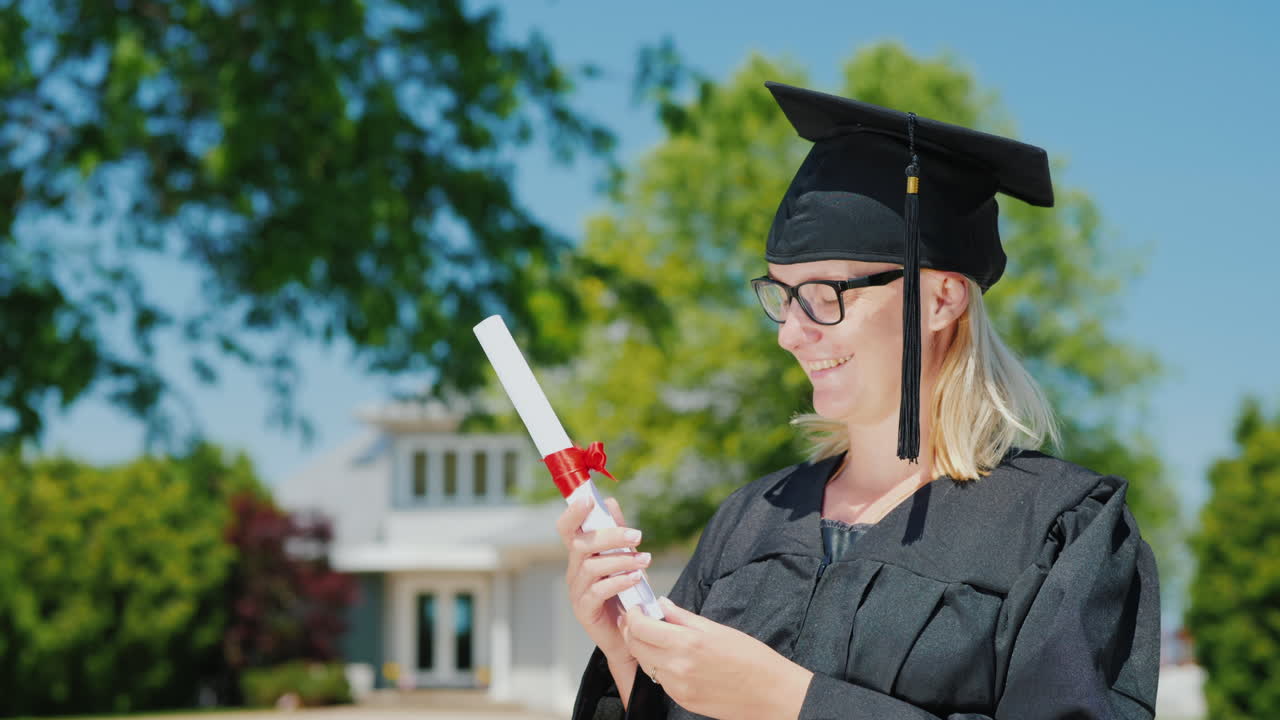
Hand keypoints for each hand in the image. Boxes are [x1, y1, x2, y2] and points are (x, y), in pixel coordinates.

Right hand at [555, 496, 650, 664]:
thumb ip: (616, 533)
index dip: (573, 513)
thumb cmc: (626, 594)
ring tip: (645, 560)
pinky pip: (598, 591)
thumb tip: (611, 502)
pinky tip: (636, 578)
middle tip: (638, 536)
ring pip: (591, 567)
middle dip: (610, 536)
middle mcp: (574, 570)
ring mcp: (576, 591)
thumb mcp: (624, 559)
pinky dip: (619, 581)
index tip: (588, 499)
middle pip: (582, 544)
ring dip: (620, 560)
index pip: (567, 529)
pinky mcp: (584, 610)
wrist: (630, 635)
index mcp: (580, 555)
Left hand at [622, 597, 812, 719]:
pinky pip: (661, 681)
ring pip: (646, 665)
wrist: (770, 693)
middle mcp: (677, 667)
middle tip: (641, 620)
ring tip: (659, 638)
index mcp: (687, 643)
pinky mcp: (682, 701)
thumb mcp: (716, 629)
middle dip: (633, 631)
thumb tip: (661, 604)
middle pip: (635, 646)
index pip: (640, 627)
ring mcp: (678, 688)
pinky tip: (676, 659)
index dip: (633, 616)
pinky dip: (661, 667)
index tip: (636, 609)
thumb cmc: (751, 657)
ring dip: (646, 649)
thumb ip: (682, 617)